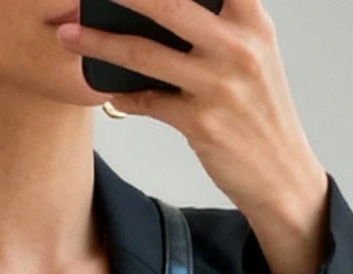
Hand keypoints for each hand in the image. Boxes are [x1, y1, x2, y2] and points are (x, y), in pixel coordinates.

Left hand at [58, 0, 329, 273]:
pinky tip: (108, 90)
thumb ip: (220, 20)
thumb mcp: (254, 52)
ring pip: (145, 53)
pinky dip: (122, 96)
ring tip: (69, 34)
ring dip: (100, 42)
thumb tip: (160, 6)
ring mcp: (219, 86)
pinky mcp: (201, 123)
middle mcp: (238, 47)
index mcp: (252, 20)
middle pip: (167, 3)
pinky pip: (147, 101)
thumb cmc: (260, 111)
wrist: (283, 177)